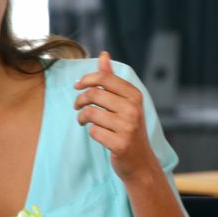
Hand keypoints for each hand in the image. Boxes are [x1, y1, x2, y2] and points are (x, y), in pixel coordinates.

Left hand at [74, 51, 158, 181]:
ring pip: (91, 112)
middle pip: (94, 94)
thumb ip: (112, 79)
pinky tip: (98, 134)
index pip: (105, 77)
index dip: (86, 79)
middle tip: (78, 106)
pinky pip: (94, 131)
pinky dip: (91, 132)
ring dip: (82, 117)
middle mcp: (134, 109)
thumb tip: (104, 55)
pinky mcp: (120, 144)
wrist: (141, 161)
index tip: (77, 86)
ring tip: (84, 120)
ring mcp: (128, 127)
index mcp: (135, 95)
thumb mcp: (125, 102)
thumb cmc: (128, 128)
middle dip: (80, 100)